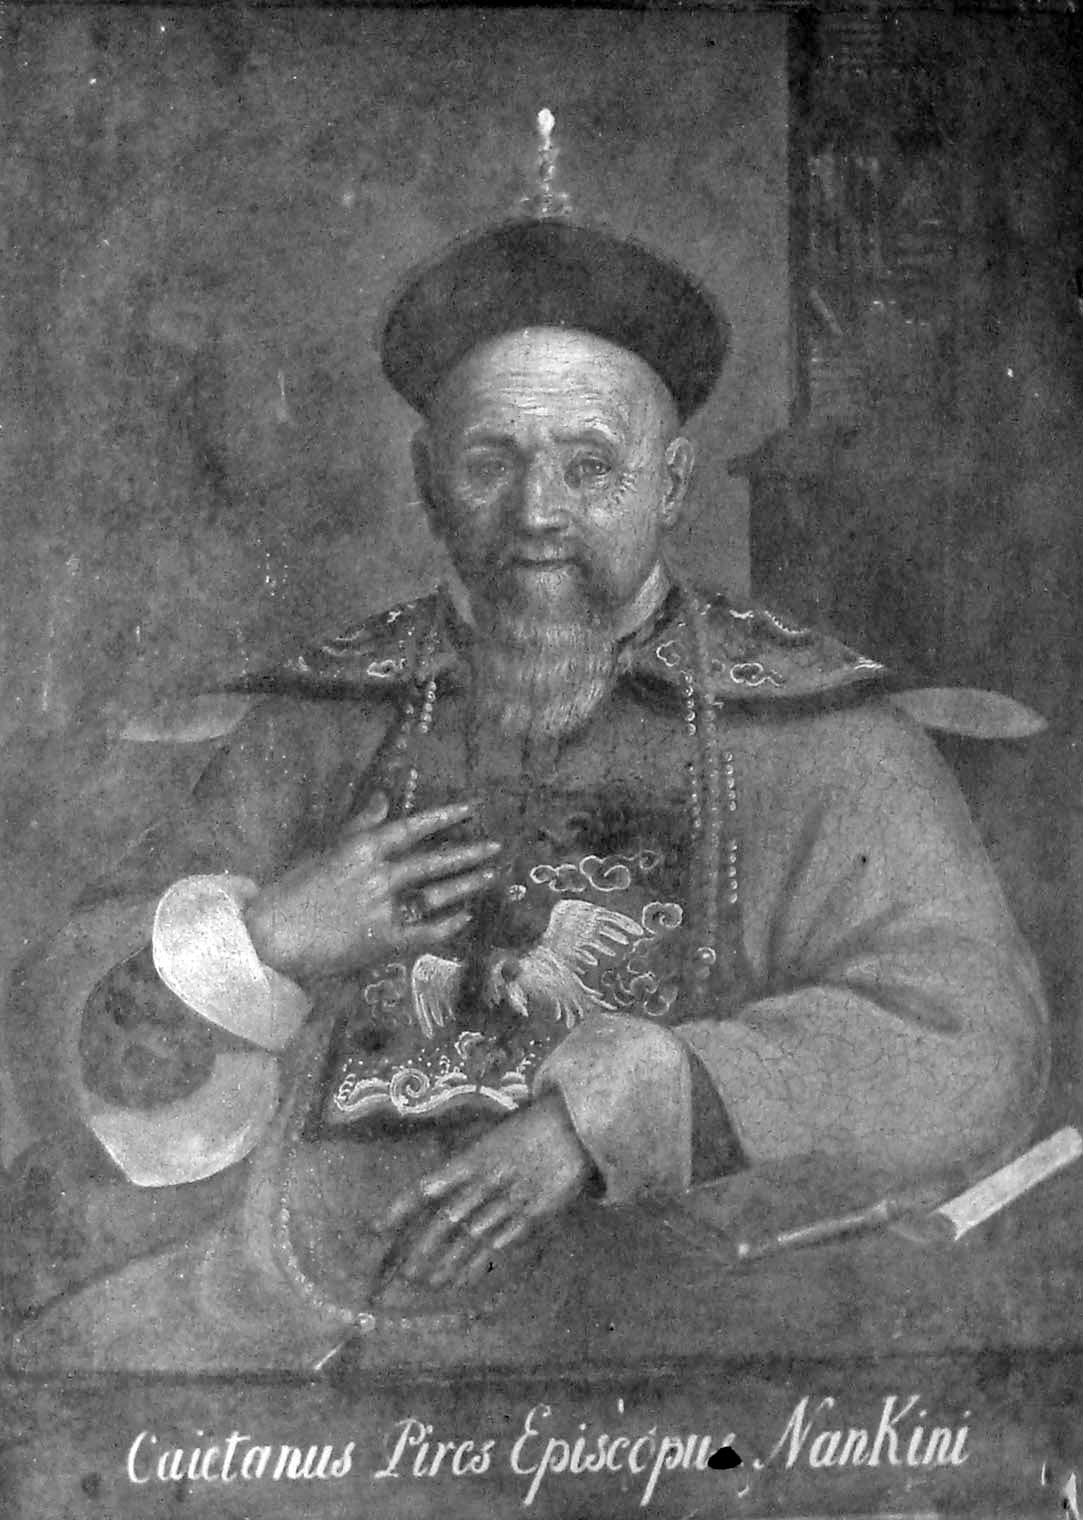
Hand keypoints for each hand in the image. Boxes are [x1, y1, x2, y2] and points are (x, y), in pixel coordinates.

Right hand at [244, 792, 500, 980]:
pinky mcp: (383, 941)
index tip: (470, 808)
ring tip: (491, 875)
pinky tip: (466, 918)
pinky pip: (425, 932)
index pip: (412, 827)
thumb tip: (382, 797)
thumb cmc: (292, 891)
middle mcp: (378, 876)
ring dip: (466, 885)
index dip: (444, 816)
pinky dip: (448, 925)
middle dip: (468, 852)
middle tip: (497, 845)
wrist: (272, 937)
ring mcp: (383, 909)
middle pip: (433, 860)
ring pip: (436, 894)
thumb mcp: (324, 850)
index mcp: (361, 849)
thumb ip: (358, 824)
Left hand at [373, 1094, 594, 1292]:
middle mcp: (485, 1182)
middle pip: (445, 1221)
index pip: (427, 1187)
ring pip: (470, 1240)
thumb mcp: (489, 1137)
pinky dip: (478, 1265)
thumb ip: (465, 1162)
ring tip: (429, 1284)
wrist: (573, 1128)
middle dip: (422, 1250)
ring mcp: (509, 1202)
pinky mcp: (532, 1216)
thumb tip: (436, 1188)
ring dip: (447, 1265)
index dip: (400, 1208)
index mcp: (470, 1159)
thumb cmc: (527, 1130)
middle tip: (405, 1275)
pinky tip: (462, 1280)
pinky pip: (499, 1246)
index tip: (377, 1229)